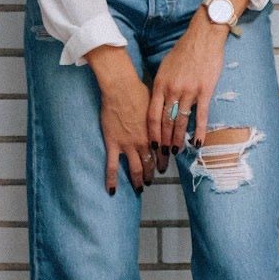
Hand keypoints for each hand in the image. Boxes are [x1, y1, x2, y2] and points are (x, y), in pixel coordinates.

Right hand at [87, 45, 153, 195]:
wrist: (121, 88)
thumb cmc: (139, 92)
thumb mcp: (155, 105)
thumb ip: (159, 118)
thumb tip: (166, 121)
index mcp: (155, 133)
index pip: (162, 152)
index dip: (163, 160)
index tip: (164, 166)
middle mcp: (144, 142)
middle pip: (150, 163)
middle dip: (152, 173)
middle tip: (152, 180)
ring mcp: (128, 145)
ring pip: (135, 168)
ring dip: (138, 180)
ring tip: (140, 188)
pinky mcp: (113, 144)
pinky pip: (112, 166)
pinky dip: (112, 180)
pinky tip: (112, 191)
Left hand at [148, 9, 228, 154]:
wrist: (203, 37)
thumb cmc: (183, 51)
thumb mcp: (165, 67)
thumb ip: (161, 86)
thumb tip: (159, 103)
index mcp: (160, 84)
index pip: (152, 115)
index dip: (151, 133)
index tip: (151, 146)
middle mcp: (172, 90)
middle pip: (165, 122)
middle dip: (163, 141)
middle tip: (162, 156)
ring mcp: (189, 91)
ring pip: (181, 121)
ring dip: (178, 139)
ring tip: (176, 152)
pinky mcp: (205, 91)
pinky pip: (201, 115)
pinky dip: (199, 131)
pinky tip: (197, 142)